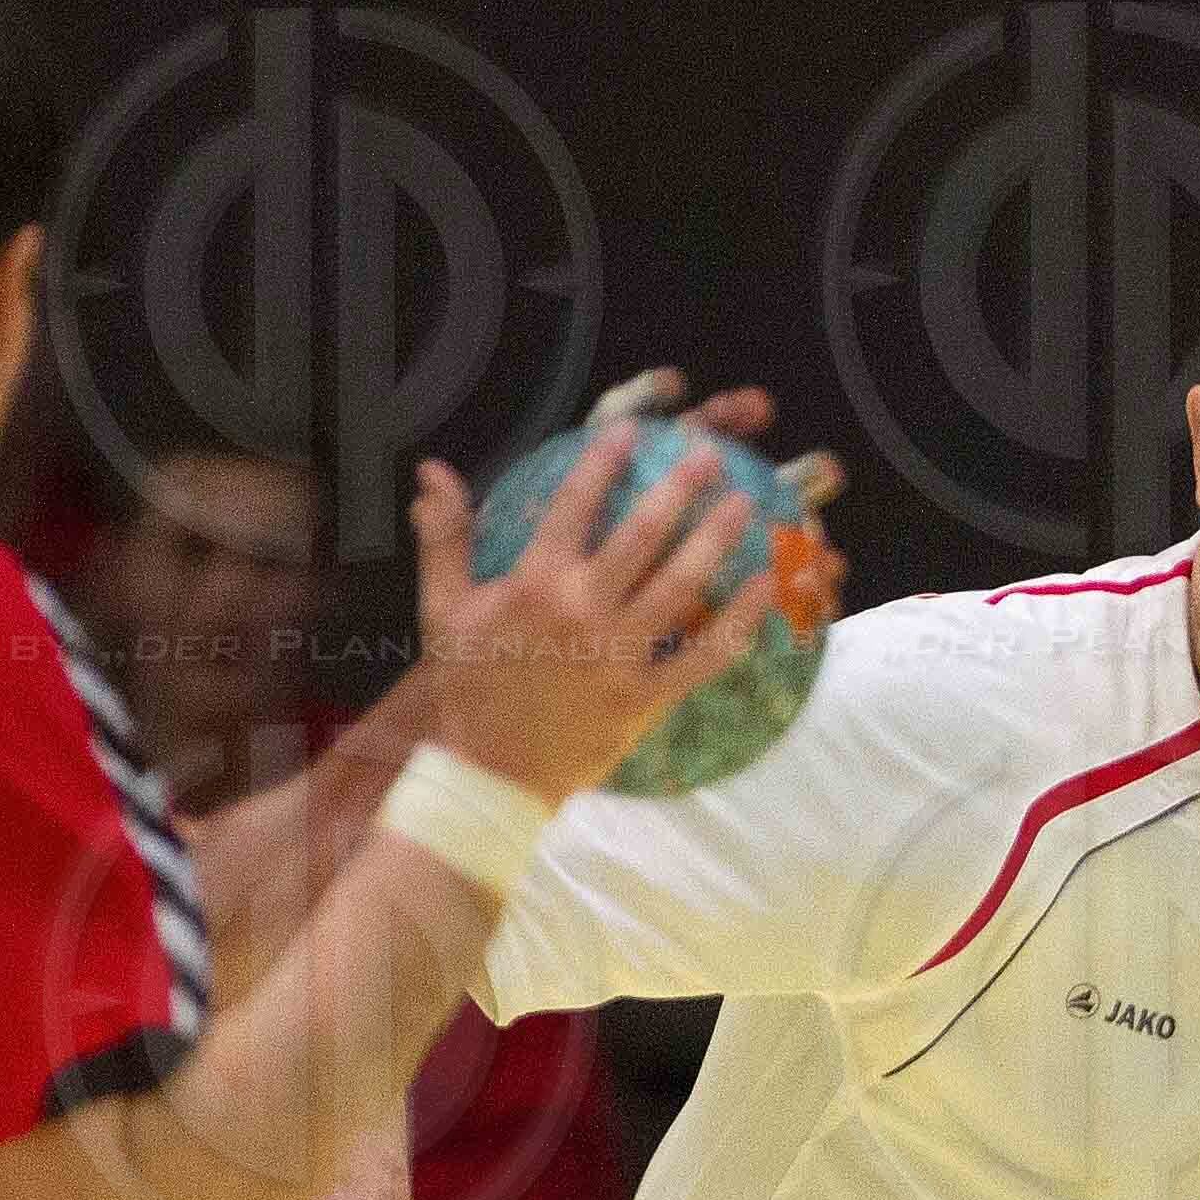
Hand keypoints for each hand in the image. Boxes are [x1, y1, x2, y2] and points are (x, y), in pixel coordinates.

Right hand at [409, 394, 828, 804]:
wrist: (488, 771)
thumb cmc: (467, 684)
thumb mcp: (442, 607)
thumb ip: (444, 536)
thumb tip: (432, 470)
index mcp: (533, 583)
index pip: (572, 506)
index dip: (603, 462)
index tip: (632, 429)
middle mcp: (581, 611)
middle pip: (641, 536)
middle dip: (678, 488)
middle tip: (712, 453)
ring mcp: (617, 655)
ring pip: (680, 587)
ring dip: (717, 542)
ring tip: (748, 505)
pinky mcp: (645, 698)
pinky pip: (703, 657)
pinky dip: (739, 622)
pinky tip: (767, 589)